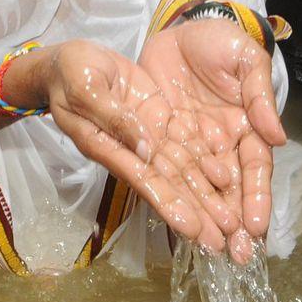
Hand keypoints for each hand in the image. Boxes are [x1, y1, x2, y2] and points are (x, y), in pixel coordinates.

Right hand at [36, 40, 239, 252]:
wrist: (70, 59)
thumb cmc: (70, 72)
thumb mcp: (85, 89)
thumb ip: (114, 117)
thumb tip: (145, 148)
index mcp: (104, 144)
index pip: (139, 178)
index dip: (166, 202)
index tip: (190, 228)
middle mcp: (129, 148)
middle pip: (165, 182)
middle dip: (193, 211)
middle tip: (221, 242)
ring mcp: (146, 135)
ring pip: (179, 168)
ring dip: (204, 195)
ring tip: (231, 224)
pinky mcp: (157, 119)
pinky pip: (184, 143)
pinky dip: (204, 162)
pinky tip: (227, 180)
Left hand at [139, 19, 285, 262]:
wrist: (177, 26)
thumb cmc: (219, 41)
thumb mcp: (245, 61)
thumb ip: (258, 96)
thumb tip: (277, 135)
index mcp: (246, 125)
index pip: (254, 167)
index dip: (255, 195)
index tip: (255, 225)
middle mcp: (220, 140)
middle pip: (227, 185)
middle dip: (232, 219)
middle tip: (234, 254)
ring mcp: (190, 139)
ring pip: (197, 182)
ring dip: (202, 212)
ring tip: (205, 245)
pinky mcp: (161, 132)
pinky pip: (164, 164)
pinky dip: (170, 188)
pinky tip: (170, 212)